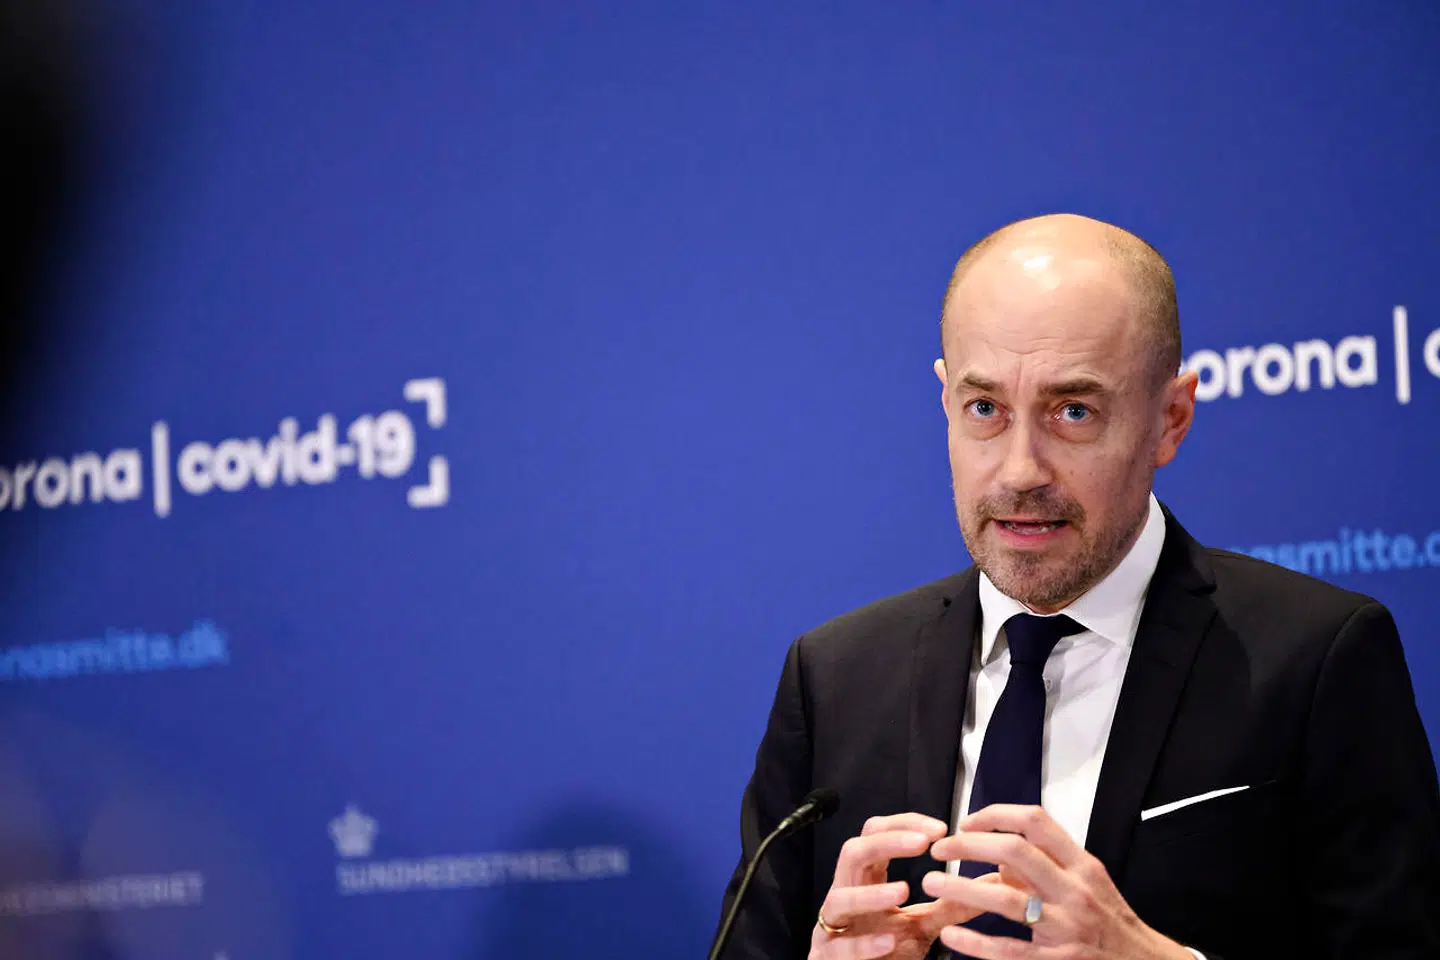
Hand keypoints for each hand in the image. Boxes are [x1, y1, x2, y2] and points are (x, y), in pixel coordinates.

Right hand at [810, 812, 999, 959]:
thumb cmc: (886, 950)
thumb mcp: (923, 924)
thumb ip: (950, 905)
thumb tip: (991, 884)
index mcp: (866, 879)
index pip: (876, 833)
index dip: (904, 824)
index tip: (940, 828)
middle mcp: (845, 894)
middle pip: (854, 852)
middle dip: (886, 842)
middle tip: (922, 842)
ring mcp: (833, 925)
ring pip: (840, 898)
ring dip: (871, 894)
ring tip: (902, 890)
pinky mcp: (827, 956)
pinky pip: (841, 947)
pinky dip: (864, 944)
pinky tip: (888, 941)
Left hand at [923, 805, 1194, 959]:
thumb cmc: (1111, 921)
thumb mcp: (1088, 883)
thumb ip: (1047, 865)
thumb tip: (998, 859)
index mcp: (1082, 865)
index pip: (1035, 822)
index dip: (995, 815)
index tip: (966, 823)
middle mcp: (1074, 891)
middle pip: (1015, 853)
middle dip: (969, 846)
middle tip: (940, 849)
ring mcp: (1065, 928)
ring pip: (1005, 900)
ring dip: (961, 890)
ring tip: (931, 883)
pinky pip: (1009, 950)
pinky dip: (976, 943)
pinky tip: (951, 936)